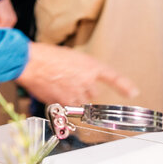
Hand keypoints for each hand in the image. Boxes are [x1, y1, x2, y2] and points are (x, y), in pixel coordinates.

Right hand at [16, 42, 137, 104]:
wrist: (29, 62)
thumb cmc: (45, 56)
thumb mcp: (68, 57)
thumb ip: (79, 69)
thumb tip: (79, 79)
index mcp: (90, 65)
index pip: (113, 77)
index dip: (124, 86)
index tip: (133, 93)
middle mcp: (87, 81)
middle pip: (93, 92)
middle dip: (83, 89)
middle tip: (67, 81)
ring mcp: (76, 93)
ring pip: (81, 102)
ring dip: (72, 97)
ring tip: (57, 86)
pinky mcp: (64, 103)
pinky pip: (68, 108)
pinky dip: (62, 103)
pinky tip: (52, 92)